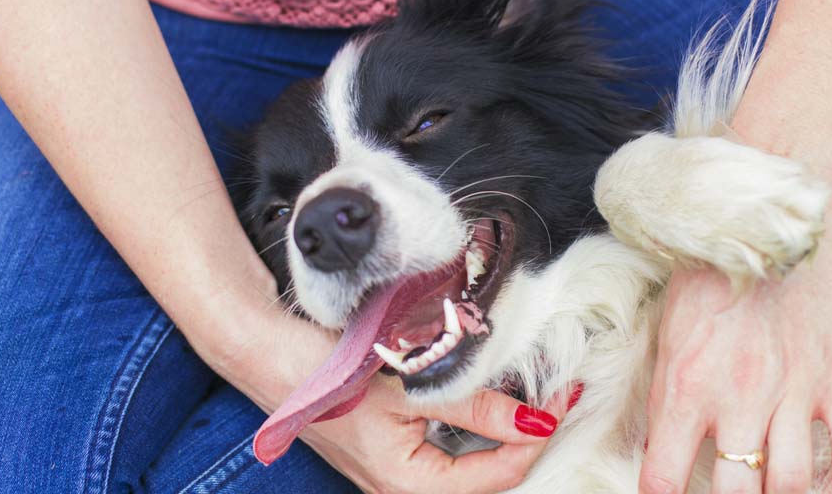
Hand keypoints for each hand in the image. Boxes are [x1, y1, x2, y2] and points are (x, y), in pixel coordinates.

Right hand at [216, 296, 574, 493]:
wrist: (266, 350)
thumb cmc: (327, 368)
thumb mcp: (410, 384)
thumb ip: (475, 407)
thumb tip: (536, 420)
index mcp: (408, 484)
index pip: (498, 475)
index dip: (538, 438)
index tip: (565, 397)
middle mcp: (401, 489)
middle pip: (487, 479)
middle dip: (526, 443)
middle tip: (557, 398)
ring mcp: (394, 472)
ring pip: (468, 468)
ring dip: (503, 439)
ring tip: (533, 400)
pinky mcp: (389, 452)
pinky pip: (446, 454)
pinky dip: (475, 432)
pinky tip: (491, 405)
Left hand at [639, 221, 831, 493]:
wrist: (770, 214)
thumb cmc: (708, 265)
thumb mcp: (666, 328)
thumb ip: (665, 389)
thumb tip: (659, 439)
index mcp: (685, 385)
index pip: (664, 477)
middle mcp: (738, 397)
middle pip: (735, 493)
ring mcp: (793, 390)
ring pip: (792, 484)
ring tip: (765, 491)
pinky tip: (824, 484)